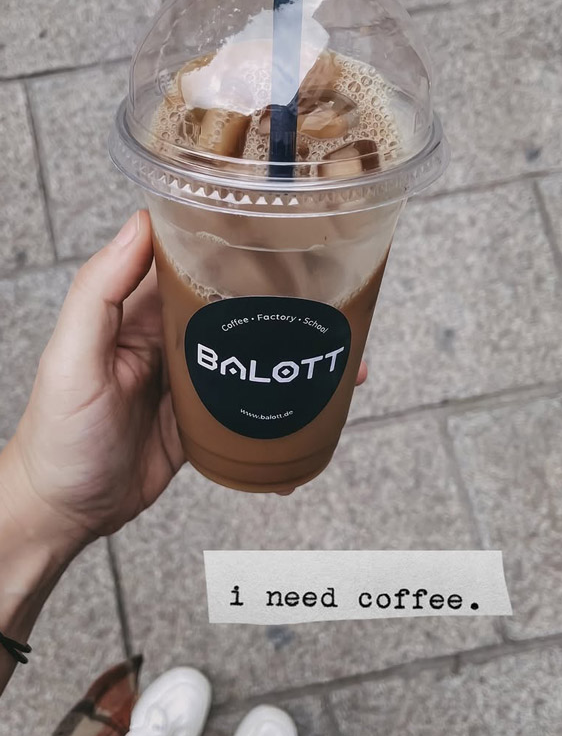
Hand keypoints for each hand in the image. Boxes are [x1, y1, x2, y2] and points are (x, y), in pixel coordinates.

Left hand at [6, 210, 368, 546]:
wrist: (65, 512)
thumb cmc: (58, 436)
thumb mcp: (72, 360)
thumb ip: (100, 292)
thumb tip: (141, 223)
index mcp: (137, 311)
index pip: (188, 259)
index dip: (231, 243)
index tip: (281, 230)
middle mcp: (168, 338)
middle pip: (232, 305)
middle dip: (281, 301)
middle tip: (331, 300)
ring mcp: (190, 380)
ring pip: (250, 354)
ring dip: (292, 354)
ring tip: (341, 359)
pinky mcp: (204, 420)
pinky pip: (249, 403)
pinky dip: (282, 404)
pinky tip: (315, 410)